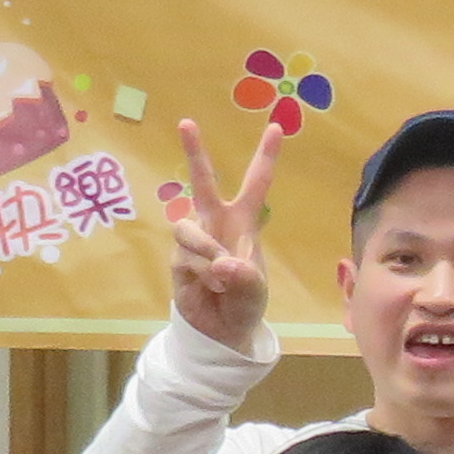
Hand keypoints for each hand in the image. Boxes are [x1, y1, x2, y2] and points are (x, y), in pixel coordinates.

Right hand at [164, 114, 284, 352]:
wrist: (220, 331)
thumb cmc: (244, 302)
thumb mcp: (255, 290)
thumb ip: (244, 277)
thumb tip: (222, 264)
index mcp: (244, 222)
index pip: (256, 183)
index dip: (266, 156)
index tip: (276, 127)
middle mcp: (216, 223)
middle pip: (203, 183)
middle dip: (194, 153)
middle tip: (186, 122)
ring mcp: (194, 240)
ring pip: (189, 228)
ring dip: (206, 251)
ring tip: (220, 276)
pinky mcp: (178, 258)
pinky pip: (187, 257)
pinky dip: (202, 273)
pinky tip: (210, 286)